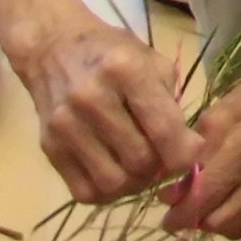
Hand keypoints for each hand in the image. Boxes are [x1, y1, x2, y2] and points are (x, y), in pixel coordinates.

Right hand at [13, 18, 198, 204]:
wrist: (53, 48)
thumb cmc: (112, 53)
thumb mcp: (150, 60)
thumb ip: (170, 102)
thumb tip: (188, 150)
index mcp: (125, 70)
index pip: (163, 128)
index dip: (184, 153)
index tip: (190, 156)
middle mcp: (92, 98)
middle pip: (139, 160)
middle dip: (159, 167)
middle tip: (163, 159)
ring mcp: (66, 125)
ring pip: (112, 182)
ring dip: (134, 184)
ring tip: (140, 168)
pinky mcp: (49, 146)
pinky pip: (84, 191)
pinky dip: (107, 192)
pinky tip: (115, 172)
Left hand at [164, 64, 240, 237]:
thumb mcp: (222, 113)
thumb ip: (195, 154)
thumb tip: (172, 196)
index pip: (207, 193)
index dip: (181, 210)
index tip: (167, 215)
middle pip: (223, 220)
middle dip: (199, 219)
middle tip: (189, 209)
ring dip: (225, 215)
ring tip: (222, 193)